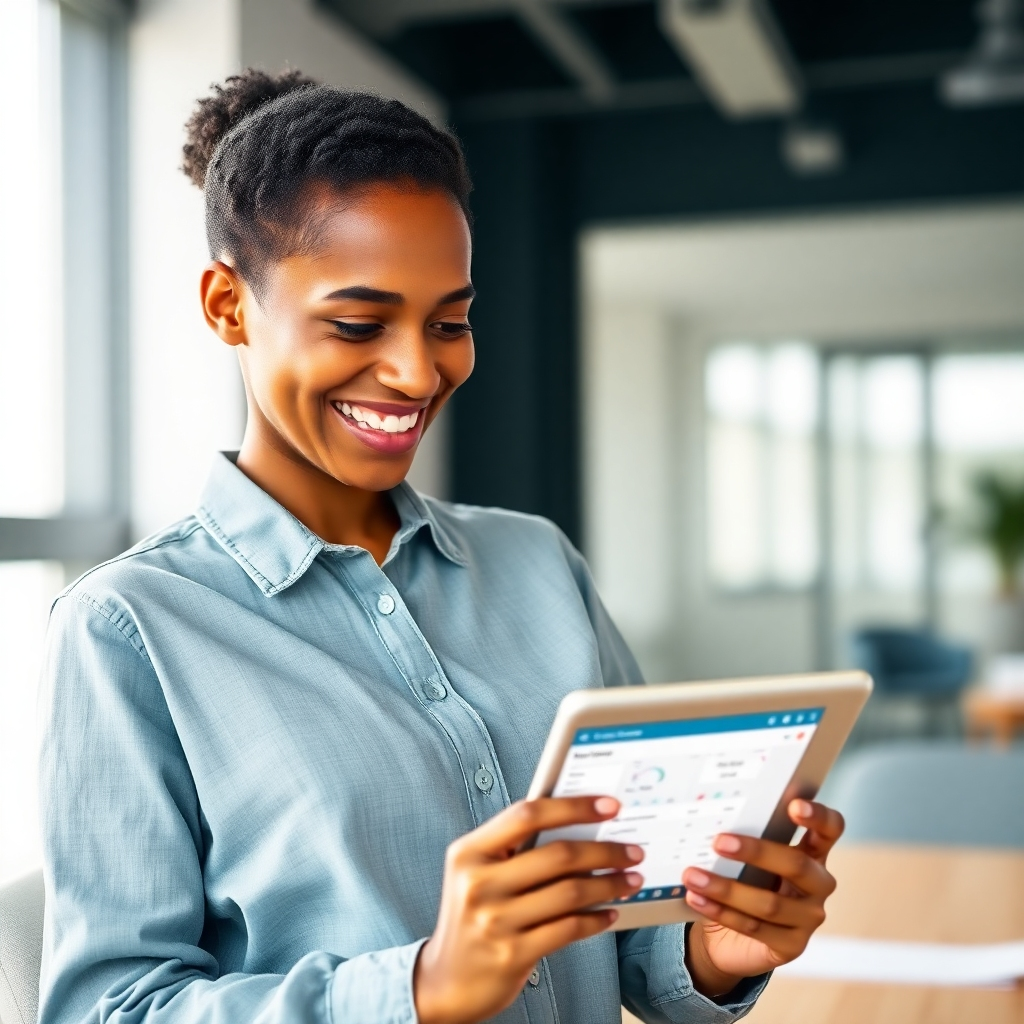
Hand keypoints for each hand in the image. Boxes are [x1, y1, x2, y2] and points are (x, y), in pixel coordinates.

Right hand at [414, 796, 643, 1023]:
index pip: (527, 815)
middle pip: (558, 855)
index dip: (572, 806)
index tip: (609, 806)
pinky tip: (610, 913)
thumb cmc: (473, 917)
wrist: (447, 982)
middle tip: (632, 851)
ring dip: (609, 885)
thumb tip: (579, 824)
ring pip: (569, 893)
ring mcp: (495, 921)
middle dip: (604, 851)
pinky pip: (568, 929)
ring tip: (630, 880)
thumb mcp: (478, 873)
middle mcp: (478, 883)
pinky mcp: (513, 954)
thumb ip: (514, 848)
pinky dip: (596, 920)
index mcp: (469, 852)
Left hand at [682, 799, 843, 998]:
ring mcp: (809, 918)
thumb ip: (743, 839)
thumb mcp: (746, 858)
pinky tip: (697, 899)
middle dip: (756, 851)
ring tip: (693, 876)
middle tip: (719, 842)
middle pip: (797, 865)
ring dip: (726, 888)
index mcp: (812, 852)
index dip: (818, 816)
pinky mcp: (792, 946)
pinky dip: (721, 912)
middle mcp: (818, 884)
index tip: (793, 806)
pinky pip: (755, 928)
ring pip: (769, 903)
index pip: (829, 829)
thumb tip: (711, 820)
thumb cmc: (742, 882)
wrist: (730, 936)